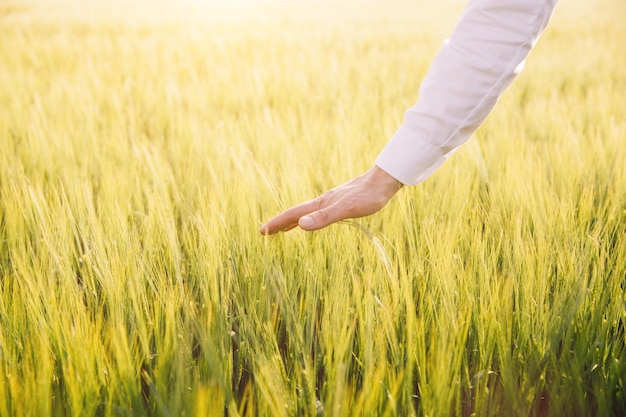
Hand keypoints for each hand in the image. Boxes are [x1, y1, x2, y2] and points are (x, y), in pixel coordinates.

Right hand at [258, 166, 402, 234]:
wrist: (385, 180)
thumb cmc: (369, 196)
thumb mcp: (347, 209)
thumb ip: (324, 217)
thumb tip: (301, 225)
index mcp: (321, 204)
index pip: (293, 215)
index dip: (277, 224)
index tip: (261, 232)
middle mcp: (323, 201)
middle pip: (296, 213)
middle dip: (280, 223)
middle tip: (265, 232)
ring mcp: (331, 201)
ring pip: (306, 212)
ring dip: (292, 221)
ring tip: (283, 229)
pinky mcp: (341, 202)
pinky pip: (318, 212)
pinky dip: (309, 218)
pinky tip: (314, 219)